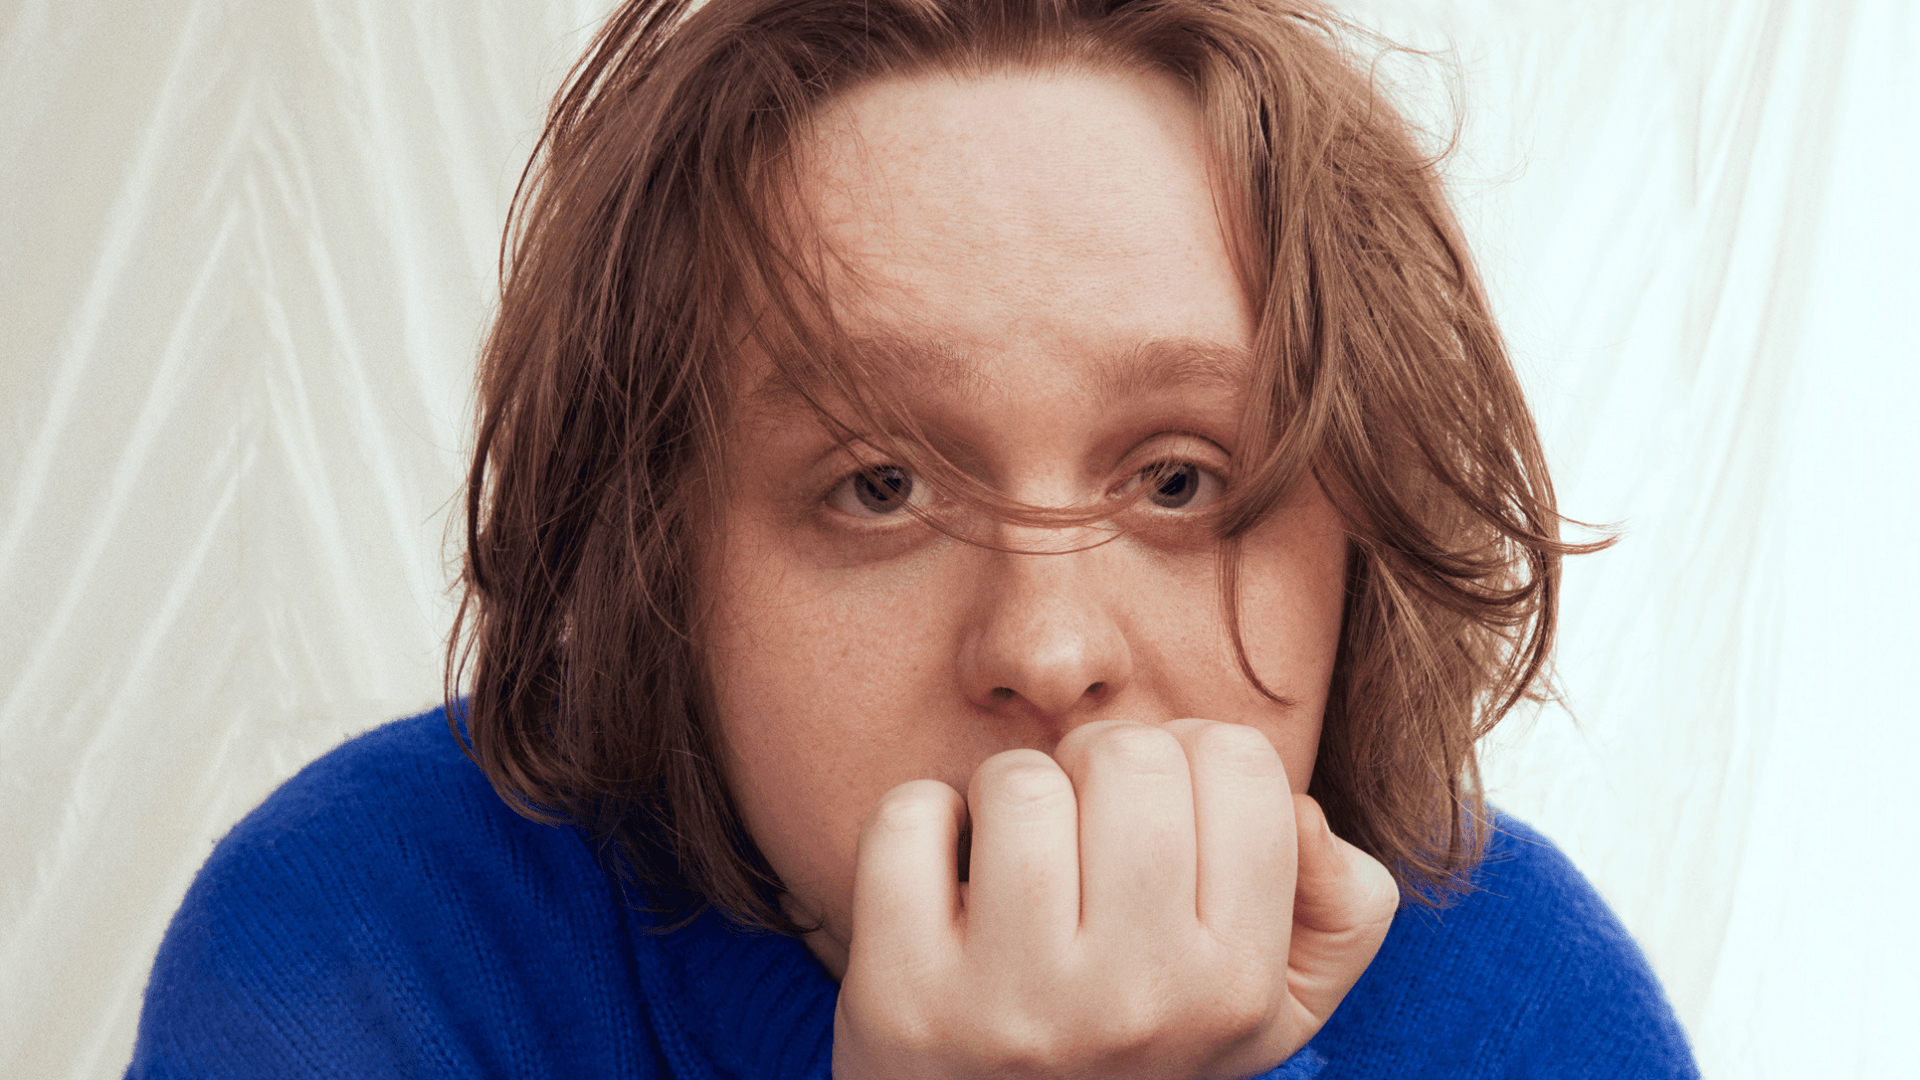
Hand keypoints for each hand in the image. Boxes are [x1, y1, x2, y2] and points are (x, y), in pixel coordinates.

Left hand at [832, 718, 1398, 1079]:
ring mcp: (1013, 1004)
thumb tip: (1302, 814)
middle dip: (1096, 765)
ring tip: (1014, 863)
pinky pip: (908, 819)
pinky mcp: (903, 999)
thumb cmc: (1142, 1039)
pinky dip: (917, 823)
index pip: (1238, 760)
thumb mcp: (1276, 1000)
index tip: (1161, 815)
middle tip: (1081, 830)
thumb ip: (1342, 904)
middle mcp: (1135, 1000)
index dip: (1192, 760)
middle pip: (1126, 753)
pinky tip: (940, 883)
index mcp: (1236, 985)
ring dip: (1009, 794)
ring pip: (1018, 781)